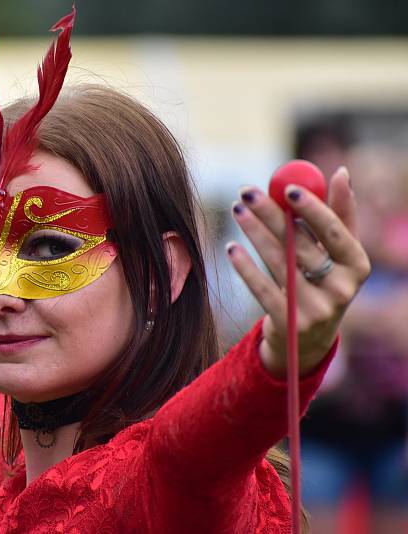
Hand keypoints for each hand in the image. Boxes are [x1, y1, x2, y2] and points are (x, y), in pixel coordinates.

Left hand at [227, 166, 370, 375]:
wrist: (308, 338)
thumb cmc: (322, 281)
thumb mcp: (336, 253)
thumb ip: (339, 215)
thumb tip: (341, 173)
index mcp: (358, 266)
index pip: (335, 232)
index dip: (312, 208)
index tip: (286, 187)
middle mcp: (342, 290)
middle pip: (301, 244)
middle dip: (271, 214)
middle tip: (247, 191)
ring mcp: (316, 310)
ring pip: (279, 263)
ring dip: (254, 232)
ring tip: (236, 209)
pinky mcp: (290, 325)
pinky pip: (262, 289)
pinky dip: (245, 267)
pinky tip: (231, 247)